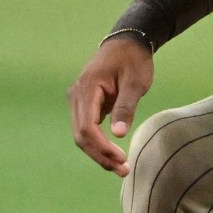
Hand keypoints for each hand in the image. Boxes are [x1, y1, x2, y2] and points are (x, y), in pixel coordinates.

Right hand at [69, 34, 155, 176]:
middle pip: (81, 135)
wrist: (127, 42)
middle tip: (123, 170)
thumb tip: (118, 135)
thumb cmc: (134, 60)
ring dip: (98, 153)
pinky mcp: (84, 103)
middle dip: (100, 155)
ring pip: (81, 134)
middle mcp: (76, 95)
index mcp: (87, 88)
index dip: (102, 147)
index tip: (122, 158)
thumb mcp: (136, 83)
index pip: (87, 127)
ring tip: (120, 166)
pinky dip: (98, 143)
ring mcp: (78, 99)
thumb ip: (126, 107)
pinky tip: (113, 154)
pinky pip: (86, 128)